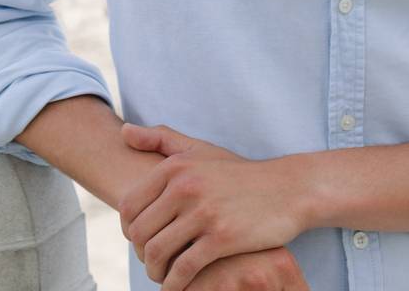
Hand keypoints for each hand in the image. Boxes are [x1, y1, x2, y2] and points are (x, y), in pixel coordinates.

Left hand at [117, 123, 306, 290]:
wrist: (285, 190)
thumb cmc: (238, 173)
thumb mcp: (199, 149)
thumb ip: (159, 139)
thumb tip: (123, 134)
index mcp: (175, 166)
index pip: (129, 205)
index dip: (127, 229)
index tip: (140, 241)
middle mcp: (184, 186)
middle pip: (140, 231)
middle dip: (140, 254)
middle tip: (151, 263)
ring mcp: (203, 213)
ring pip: (157, 252)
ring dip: (154, 272)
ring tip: (162, 278)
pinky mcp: (221, 239)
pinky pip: (184, 269)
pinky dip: (174, 285)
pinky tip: (177, 289)